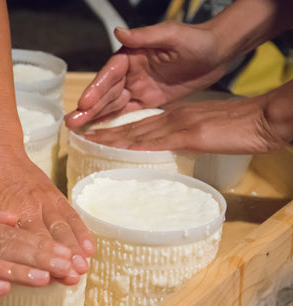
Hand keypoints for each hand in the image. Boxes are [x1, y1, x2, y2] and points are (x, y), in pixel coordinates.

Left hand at [0, 150, 94, 284]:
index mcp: (5, 212)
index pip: (22, 242)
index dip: (35, 261)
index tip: (48, 278)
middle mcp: (28, 207)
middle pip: (47, 238)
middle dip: (61, 258)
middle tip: (73, 277)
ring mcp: (44, 201)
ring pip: (62, 227)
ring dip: (74, 247)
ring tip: (84, 266)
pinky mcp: (53, 194)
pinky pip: (70, 213)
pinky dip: (81, 230)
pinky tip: (90, 245)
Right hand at [65, 21, 229, 128]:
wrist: (218, 52)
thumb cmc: (196, 39)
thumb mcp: (171, 34)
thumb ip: (145, 36)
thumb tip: (118, 32)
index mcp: (132, 55)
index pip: (109, 73)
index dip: (96, 88)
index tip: (84, 102)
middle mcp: (131, 72)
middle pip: (106, 92)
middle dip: (89, 108)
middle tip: (71, 122)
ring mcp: (139, 87)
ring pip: (113, 105)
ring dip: (96, 117)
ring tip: (78, 129)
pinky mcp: (149, 100)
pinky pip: (129, 113)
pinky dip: (114, 122)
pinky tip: (101, 132)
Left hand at [82, 82, 292, 153]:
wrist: (260, 119)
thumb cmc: (238, 128)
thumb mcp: (205, 132)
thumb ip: (185, 138)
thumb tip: (170, 148)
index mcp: (174, 118)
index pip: (139, 125)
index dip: (116, 131)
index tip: (97, 136)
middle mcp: (170, 119)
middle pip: (131, 128)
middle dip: (105, 133)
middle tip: (82, 137)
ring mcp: (177, 125)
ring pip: (137, 133)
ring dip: (111, 139)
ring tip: (89, 142)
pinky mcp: (188, 134)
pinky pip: (155, 141)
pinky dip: (134, 145)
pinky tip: (118, 149)